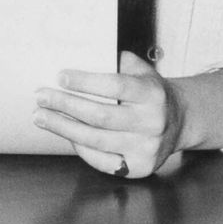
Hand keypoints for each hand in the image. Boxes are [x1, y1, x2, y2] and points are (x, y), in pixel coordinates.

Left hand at [34, 50, 186, 178]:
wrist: (181, 120)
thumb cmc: (152, 93)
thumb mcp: (143, 71)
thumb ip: (118, 62)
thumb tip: (80, 55)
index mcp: (153, 93)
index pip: (115, 86)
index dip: (85, 82)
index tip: (60, 77)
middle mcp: (152, 122)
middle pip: (100, 116)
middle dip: (65, 105)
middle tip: (41, 97)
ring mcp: (146, 147)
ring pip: (96, 140)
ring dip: (63, 127)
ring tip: (42, 117)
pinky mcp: (139, 167)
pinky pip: (101, 160)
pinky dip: (80, 147)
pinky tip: (65, 134)